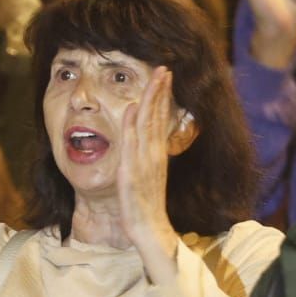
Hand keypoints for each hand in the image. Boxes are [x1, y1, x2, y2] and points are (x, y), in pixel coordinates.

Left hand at [116, 66, 181, 279]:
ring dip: (151, 99)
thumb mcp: (148, 176)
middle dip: (160, 91)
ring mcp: (144, 161)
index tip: (164, 77)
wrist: (149, 229)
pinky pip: (132, 143)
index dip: (161, 97)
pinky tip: (131, 107)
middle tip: (164, 67)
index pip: (160, 119)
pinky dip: (131, 125)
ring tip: (156, 78)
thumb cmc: (145, 205)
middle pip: (157, 116)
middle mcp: (153, 154)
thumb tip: (142, 135)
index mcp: (157, 155)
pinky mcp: (132, 171)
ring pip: (148, 124)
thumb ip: (146, 155)